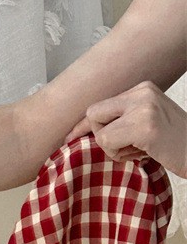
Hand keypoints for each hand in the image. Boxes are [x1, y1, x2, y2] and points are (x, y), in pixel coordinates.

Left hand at [65, 80, 186, 176]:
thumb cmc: (172, 143)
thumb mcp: (146, 122)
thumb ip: (122, 120)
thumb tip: (84, 129)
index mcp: (142, 89)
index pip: (99, 105)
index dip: (85, 125)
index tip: (71, 137)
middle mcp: (142, 92)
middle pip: (93, 114)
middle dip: (100, 136)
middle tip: (123, 147)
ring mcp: (144, 108)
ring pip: (100, 132)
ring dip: (114, 150)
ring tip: (139, 150)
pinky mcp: (145, 126)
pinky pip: (109, 142)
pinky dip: (121, 154)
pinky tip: (143, 153)